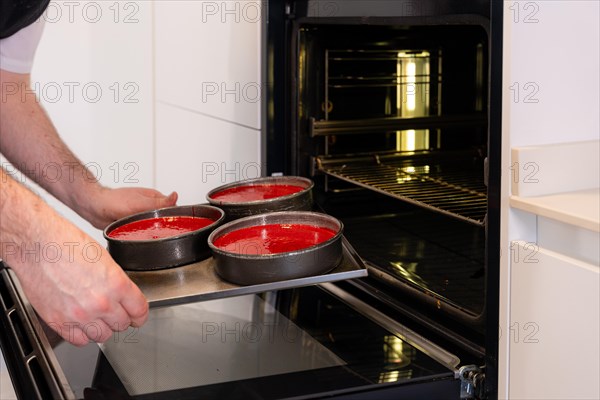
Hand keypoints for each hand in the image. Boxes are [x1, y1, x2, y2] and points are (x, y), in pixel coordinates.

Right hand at [9, 220, 148, 346]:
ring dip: (102, 328)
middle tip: (115, 312)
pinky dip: (82, 334)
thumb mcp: (104, 258)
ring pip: (102, 336)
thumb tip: (122, 295)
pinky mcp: (58, 321)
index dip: (139, 314)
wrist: (37, 245)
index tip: (137, 315)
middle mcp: (100, 303)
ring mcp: (79, 315)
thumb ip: (116, 281)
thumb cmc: (67, 244)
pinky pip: (79, 340)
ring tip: (97, 317)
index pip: (139, 311)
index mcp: (116, 284)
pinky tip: (81, 324)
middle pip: (122, 325)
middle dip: (121, 318)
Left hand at [84, 187, 177, 229]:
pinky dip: (142, 235)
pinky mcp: (133, 224)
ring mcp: (141, 215)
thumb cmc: (114, 201)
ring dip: (152, 232)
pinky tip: (140, 238)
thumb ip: (159, 202)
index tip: (174, 225)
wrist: (94, 208)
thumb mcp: (141, 202)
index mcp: (154, 198)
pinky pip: (142, 232)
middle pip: (163, 219)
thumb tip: (175, 196)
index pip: (172, 208)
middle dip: (163, 226)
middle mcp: (149, 206)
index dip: (174, 217)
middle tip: (160, 233)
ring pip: (153, 227)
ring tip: (149, 236)